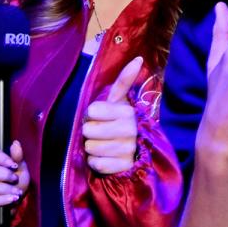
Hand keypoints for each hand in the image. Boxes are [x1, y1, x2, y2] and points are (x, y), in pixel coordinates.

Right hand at [0, 141, 28, 206]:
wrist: (17, 198)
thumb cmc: (17, 180)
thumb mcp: (21, 167)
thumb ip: (18, 157)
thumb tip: (16, 144)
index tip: (13, 165)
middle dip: (2, 174)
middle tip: (15, 179)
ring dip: (3, 188)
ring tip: (17, 191)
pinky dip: (1, 200)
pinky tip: (12, 199)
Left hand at [83, 57, 140, 174]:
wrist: (133, 153)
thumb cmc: (118, 122)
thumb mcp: (119, 102)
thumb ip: (124, 81)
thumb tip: (138, 58)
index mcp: (127, 111)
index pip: (92, 111)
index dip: (91, 115)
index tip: (99, 117)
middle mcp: (130, 130)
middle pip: (89, 131)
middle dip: (90, 133)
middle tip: (100, 133)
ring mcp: (128, 150)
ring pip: (91, 148)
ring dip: (92, 148)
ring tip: (103, 146)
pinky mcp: (124, 168)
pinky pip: (97, 164)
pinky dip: (96, 163)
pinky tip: (106, 159)